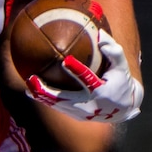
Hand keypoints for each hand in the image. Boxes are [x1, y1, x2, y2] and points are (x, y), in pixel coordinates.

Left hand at [26, 30, 143, 122]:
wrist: (122, 109)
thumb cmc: (120, 81)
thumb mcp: (122, 67)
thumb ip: (114, 51)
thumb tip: (100, 35)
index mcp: (101, 90)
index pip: (88, 80)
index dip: (77, 70)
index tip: (66, 60)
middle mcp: (89, 104)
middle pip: (65, 99)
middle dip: (48, 91)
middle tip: (33, 78)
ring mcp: (81, 112)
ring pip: (57, 105)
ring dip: (42, 96)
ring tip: (28, 85)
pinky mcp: (76, 116)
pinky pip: (58, 107)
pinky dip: (45, 100)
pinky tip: (32, 91)